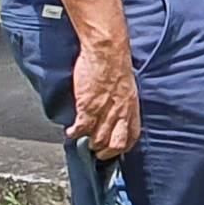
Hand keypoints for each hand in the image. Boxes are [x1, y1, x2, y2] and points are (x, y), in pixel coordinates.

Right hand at [68, 41, 140, 158]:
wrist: (107, 51)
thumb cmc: (116, 64)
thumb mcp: (127, 87)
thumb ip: (123, 103)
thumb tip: (117, 112)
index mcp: (132, 107)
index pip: (132, 136)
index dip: (123, 147)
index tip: (115, 150)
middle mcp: (121, 112)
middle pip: (116, 144)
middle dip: (106, 152)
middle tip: (96, 152)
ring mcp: (105, 111)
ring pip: (98, 139)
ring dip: (89, 144)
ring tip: (82, 142)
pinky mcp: (88, 106)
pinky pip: (82, 127)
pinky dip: (75, 133)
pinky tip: (70, 132)